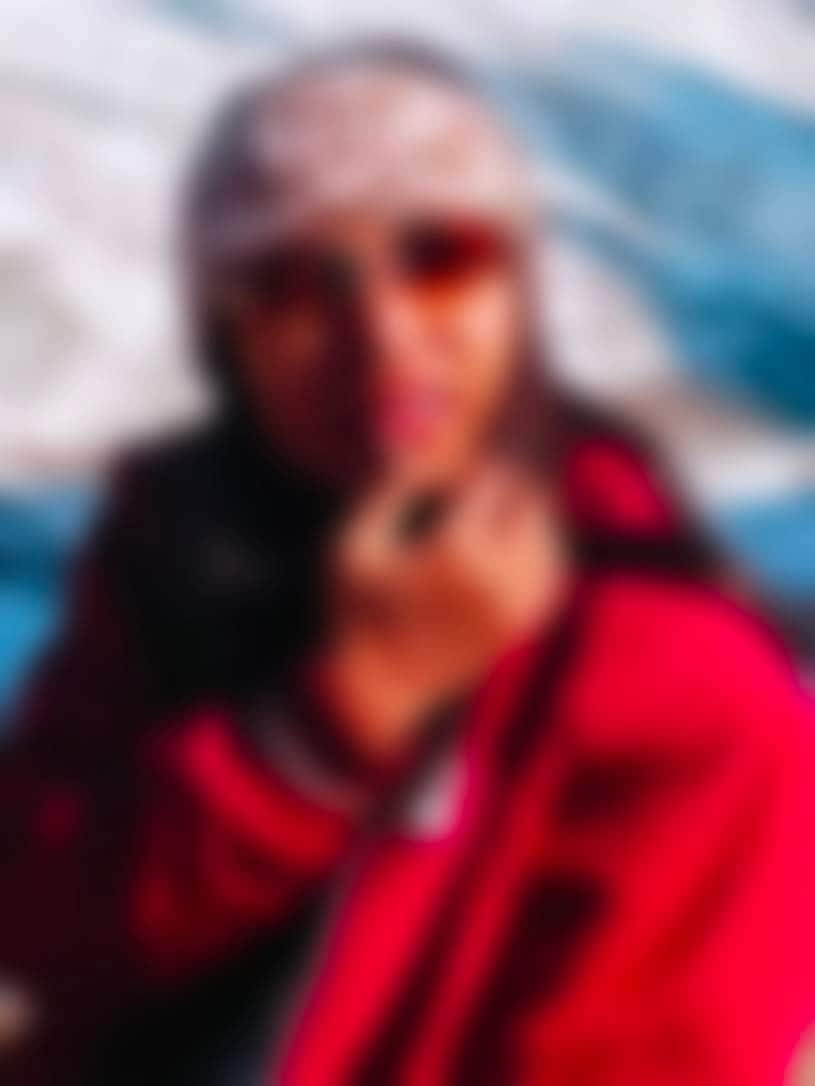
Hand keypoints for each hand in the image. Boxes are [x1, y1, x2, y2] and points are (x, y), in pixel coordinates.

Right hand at [314, 464, 570, 760]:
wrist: (377, 691)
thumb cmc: (355, 611)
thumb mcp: (354, 542)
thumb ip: (390, 490)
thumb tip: (424, 448)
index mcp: (457, 552)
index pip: (495, 480)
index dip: (486, 459)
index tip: (474, 453)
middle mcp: (499, 579)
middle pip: (533, 502)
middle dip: (515, 479)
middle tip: (498, 466)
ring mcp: (518, 606)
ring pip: (551, 534)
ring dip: (532, 508)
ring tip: (508, 494)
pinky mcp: (525, 626)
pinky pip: (553, 571)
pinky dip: (543, 544)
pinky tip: (521, 532)